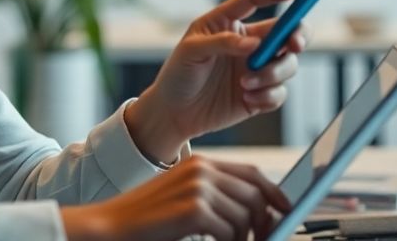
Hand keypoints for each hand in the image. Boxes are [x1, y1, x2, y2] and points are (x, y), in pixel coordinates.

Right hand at [59, 155, 291, 240]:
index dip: (274, 192)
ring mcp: (198, 187)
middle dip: (266, 221)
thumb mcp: (185, 199)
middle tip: (263, 239)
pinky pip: (230, 232)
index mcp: (200, 163)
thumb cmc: (147, 220)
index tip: (287, 209)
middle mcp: (202, 169)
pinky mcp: (194, 209)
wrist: (110, 227)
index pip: (252, 173)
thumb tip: (259, 212)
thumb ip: (217, 197)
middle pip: (255, 195)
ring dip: (244, 238)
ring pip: (246, 216)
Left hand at [125, 0, 307, 163]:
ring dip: (273, 73)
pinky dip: (268, 96)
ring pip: (287, 63)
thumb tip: (254, 44)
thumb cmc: (178, 75)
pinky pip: (280, 92)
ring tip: (246, 84)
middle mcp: (248, 42)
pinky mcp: (260, 93)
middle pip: (286, 31)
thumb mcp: (191, 52)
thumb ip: (222, 43)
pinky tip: (247, 99)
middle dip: (297, 35)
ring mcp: (256, 68)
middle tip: (294, 45)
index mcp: (229, 22)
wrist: (174, 114)